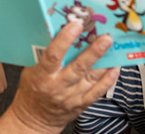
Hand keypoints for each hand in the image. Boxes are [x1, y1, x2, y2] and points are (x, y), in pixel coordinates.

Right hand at [0, 21, 119, 133]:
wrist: (34, 118)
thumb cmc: (32, 90)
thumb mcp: (30, 70)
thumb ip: (43, 55)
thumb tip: (58, 32)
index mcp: (42, 76)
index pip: (54, 56)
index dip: (65, 39)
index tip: (76, 25)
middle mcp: (58, 87)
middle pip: (78, 67)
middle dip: (93, 51)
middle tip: (105, 37)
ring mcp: (71, 97)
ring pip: (91, 78)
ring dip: (103, 62)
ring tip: (113, 47)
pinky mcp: (81, 104)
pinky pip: (97, 92)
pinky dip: (108, 80)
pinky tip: (114, 68)